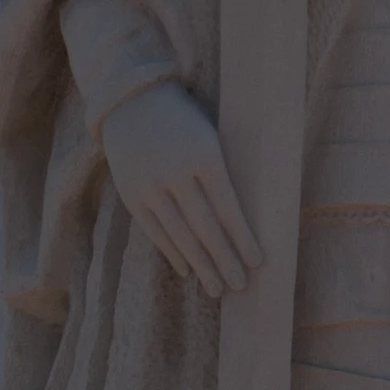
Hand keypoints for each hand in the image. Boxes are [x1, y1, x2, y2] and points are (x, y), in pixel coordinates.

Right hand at [102, 79, 260, 296]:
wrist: (132, 101)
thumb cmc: (186, 120)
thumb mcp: (212, 135)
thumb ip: (225, 172)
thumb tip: (252, 215)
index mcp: (205, 156)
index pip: (229, 208)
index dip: (243, 238)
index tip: (258, 262)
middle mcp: (176, 173)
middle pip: (205, 228)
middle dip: (224, 260)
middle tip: (240, 286)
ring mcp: (150, 186)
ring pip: (179, 235)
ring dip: (200, 265)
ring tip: (216, 288)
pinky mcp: (131, 194)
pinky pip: (155, 232)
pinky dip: (173, 253)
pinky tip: (188, 269)